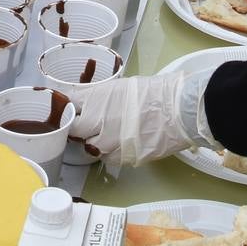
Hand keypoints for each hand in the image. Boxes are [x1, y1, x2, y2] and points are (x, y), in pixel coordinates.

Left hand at [71, 70, 209, 172]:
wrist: (179, 109)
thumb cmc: (157, 92)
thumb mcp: (124, 86)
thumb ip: (103, 98)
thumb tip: (95, 103)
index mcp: (95, 97)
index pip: (68, 104)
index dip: (67, 107)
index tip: (69, 110)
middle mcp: (96, 120)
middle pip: (74, 130)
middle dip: (81, 128)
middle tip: (91, 126)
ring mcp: (108, 142)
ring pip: (91, 148)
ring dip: (97, 143)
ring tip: (112, 135)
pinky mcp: (122, 157)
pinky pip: (110, 159)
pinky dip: (113, 153)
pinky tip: (124, 144)